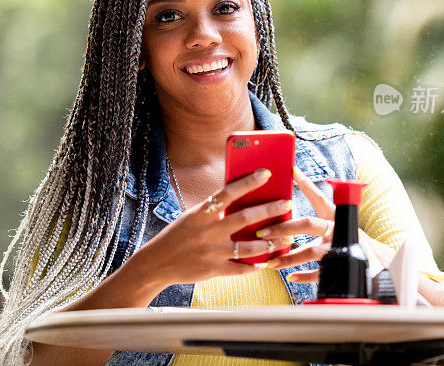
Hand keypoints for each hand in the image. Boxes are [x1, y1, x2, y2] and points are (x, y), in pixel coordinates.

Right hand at [130, 168, 294, 288]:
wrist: (156, 263)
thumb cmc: (177, 236)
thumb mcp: (191, 217)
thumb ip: (213, 210)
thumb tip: (239, 198)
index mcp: (200, 213)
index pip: (228, 193)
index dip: (248, 182)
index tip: (267, 173)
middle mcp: (207, 232)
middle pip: (245, 218)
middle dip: (270, 210)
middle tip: (286, 204)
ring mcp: (212, 252)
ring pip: (250, 247)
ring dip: (271, 242)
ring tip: (285, 238)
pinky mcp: (214, 270)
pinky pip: (241, 269)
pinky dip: (255, 265)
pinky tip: (266, 261)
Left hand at [257, 167, 394, 281]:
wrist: (375, 261)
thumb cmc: (346, 238)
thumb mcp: (335, 224)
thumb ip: (315, 218)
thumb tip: (289, 206)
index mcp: (336, 216)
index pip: (319, 197)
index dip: (306, 184)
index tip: (292, 171)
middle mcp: (336, 230)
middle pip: (309, 223)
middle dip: (285, 227)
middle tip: (263, 231)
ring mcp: (337, 248)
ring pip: (311, 251)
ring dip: (289, 257)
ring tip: (271, 261)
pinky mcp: (339, 267)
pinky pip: (319, 273)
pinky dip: (304, 276)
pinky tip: (291, 277)